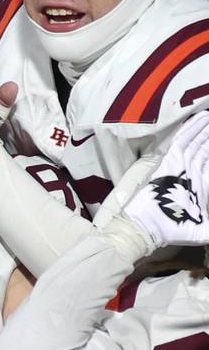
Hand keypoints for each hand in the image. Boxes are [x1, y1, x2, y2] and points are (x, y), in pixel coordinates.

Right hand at [122, 111, 208, 246]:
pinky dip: (190, 130)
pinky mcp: (170, 164)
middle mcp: (189, 173)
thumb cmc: (172, 231)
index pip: (208, 159)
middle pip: (203, 147)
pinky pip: (182, 142)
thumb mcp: (204, 229)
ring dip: (204, 129)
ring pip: (196, 142)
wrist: (147, 228)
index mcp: (197, 185)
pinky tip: (201, 118)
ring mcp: (180, 167)